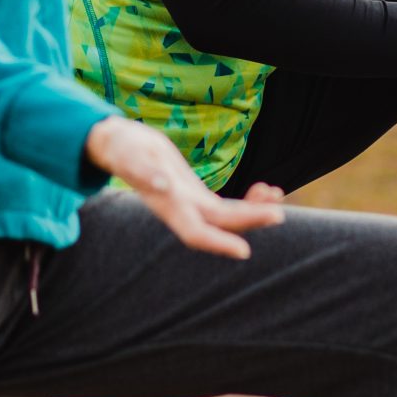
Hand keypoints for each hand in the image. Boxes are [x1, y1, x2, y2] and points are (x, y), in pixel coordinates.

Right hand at [84, 116, 284, 258]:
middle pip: (220, 224)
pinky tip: (268, 190)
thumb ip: (142, 171)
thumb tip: (161, 185)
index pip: (195, 233)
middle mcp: (180, 211)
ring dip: (254, 211)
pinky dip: (249, 200)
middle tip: (278, 214)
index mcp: (166, 206)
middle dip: (249, 221)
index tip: (244, 251)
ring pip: (228, 217)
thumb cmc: (121, 149)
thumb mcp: (129, 155)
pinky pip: (228, 205)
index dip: (218, 243)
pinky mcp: (196, 195)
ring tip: (277, 195)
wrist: (118, 146)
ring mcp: (190, 204)